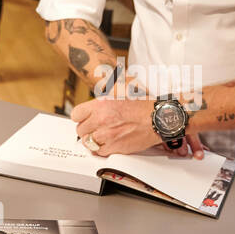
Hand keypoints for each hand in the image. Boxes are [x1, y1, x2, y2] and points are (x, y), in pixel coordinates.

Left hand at [71, 98, 206, 159]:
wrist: (158, 118)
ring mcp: (107, 134)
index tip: (84, 119)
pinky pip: (99, 152)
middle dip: (87, 130)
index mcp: (101, 104)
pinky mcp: (115, 146)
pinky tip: (107, 144)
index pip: (76, 114)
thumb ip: (108, 88)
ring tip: (100, 137)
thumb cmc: (144, 104)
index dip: (80, 118)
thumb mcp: (123, 88)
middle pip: (81, 130)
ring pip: (88, 142)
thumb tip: (102, 82)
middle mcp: (101, 119)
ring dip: (93, 141)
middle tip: (94, 129)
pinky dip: (102, 150)